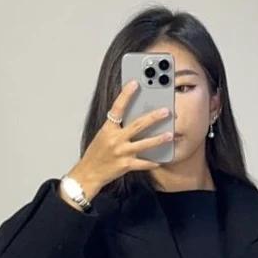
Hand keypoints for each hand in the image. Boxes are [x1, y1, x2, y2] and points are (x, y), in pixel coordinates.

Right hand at [64, 78, 172, 202]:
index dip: (125, 95)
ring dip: (158, 139)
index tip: (134, 83)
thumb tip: (134, 117)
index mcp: (108, 129)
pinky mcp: (125, 166)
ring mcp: (121, 153)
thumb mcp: (102, 136)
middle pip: (138, 125)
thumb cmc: (95, 155)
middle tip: (166, 111)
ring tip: (170, 135)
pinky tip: (160, 160)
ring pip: (144, 144)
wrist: (88, 174)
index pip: (117, 108)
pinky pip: (142, 164)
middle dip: (154, 117)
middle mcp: (115, 140)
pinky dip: (152, 162)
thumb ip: (116, 127)